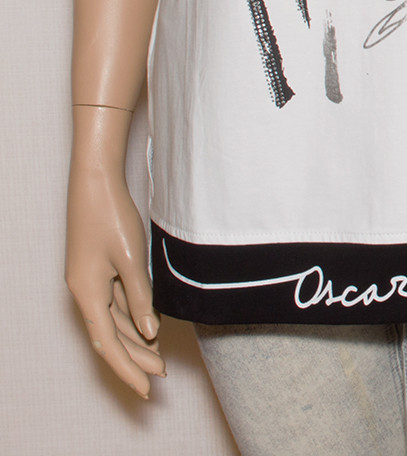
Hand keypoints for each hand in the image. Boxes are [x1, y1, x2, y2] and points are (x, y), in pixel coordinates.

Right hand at [65, 164, 165, 398]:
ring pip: (112, 320)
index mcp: (87, 294)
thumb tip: (150, 333)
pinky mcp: (96, 267)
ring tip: (158, 357)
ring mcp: (89, 279)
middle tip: (159, 378)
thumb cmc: (111, 215)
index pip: (108, 344)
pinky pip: (114, 302)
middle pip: (109, 336)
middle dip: (134, 359)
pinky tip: (148, 324)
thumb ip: (141, 298)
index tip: (147, 388)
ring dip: (134, 339)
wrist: (95, 181)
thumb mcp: (131, 259)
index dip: (128, 369)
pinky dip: (131, 316)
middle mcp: (84, 291)